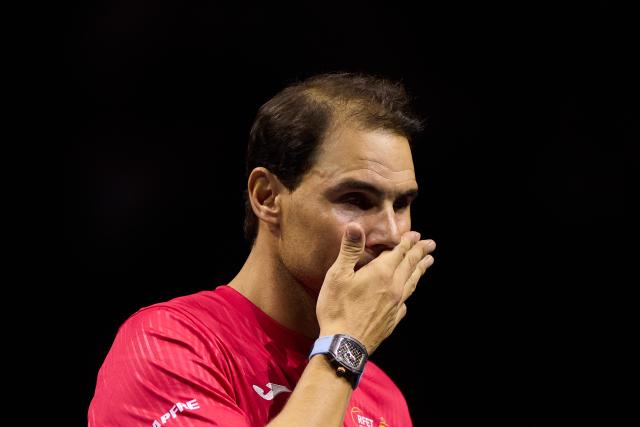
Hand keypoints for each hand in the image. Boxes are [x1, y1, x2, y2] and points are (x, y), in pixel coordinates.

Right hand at [316, 222, 435, 353]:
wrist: (345, 345)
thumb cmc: (337, 308)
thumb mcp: (337, 276)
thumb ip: (350, 250)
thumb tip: (356, 226)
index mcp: (381, 273)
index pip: (399, 252)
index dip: (408, 242)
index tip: (416, 234)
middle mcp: (394, 287)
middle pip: (410, 265)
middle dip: (420, 252)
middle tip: (431, 244)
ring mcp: (396, 305)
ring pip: (412, 282)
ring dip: (420, 269)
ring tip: (428, 262)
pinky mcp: (393, 320)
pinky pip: (406, 302)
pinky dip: (409, 292)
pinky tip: (408, 295)